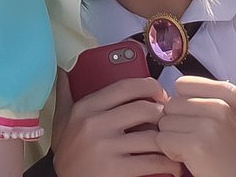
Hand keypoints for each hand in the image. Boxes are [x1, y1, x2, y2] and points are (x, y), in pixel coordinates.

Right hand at [53, 78, 181, 176]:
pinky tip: (171, 165)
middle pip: (145, 108)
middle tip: (170, 122)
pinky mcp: (116, 170)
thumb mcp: (61, 119)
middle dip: (163, 115)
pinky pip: (153, 162)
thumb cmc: (67, 152)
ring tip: (174, 144)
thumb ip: (65, 92)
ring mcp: (106, 147)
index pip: (126, 86)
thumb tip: (63, 69)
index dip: (150, 87)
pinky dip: (168, 164)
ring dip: (169, 141)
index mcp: (86, 107)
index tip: (160, 94)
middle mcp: (95, 124)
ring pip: (153, 136)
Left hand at [155, 77, 235, 176]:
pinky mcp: (197, 145)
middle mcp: (221, 105)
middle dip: (177, 122)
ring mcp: (209, 125)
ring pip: (164, 121)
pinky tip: (190, 158)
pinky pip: (162, 139)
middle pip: (171, 103)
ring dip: (173, 137)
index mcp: (230, 93)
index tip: (197, 119)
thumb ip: (206, 99)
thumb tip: (169, 95)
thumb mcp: (234, 114)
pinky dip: (170, 151)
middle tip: (196, 138)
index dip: (183, 103)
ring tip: (195, 148)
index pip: (183, 84)